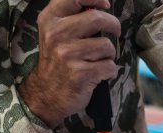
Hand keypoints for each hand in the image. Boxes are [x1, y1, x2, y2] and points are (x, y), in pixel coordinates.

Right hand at [19, 0, 119, 127]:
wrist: (46, 93)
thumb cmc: (57, 60)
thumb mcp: (54, 32)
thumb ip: (71, 16)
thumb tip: (100, 4)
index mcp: (50, 19)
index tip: (105, 4)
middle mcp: (57, 34)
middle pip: (97, 19)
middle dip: (113, 25)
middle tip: (115, 32)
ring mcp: (68, 54)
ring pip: (107, 45)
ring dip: (109, 54)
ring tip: (98, 60)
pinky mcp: (80, 74)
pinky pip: (110, 66)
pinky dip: (110, 71)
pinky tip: (98, 74)